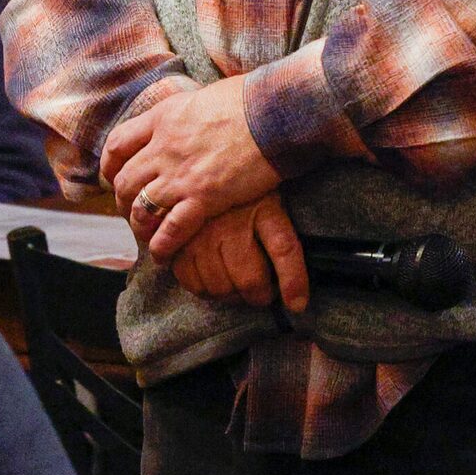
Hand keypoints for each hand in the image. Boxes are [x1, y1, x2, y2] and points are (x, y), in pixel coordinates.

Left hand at [99, 75, 281, 259]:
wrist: (273, 112)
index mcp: (162, 118)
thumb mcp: (204, 96)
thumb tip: (192, 116)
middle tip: (129, 211)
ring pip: (141, 207)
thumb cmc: (249, 99)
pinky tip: (162, 255)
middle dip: (122, 200)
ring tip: (144, 236)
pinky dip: (162, 245)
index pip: (118, 144)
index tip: (114, 175)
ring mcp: (181, 174)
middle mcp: (164, 147)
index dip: (110, 164)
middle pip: (125, 180)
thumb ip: (189, 112)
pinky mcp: (203, 197)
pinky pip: (171, 228)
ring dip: (139, 226)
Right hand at [169, 193, 309, 311]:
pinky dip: (204, 290)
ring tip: (238, 288)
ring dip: (232, 297)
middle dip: (259, 296)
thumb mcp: (272, 201)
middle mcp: (233, 222)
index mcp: (263, 208)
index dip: (293, 281)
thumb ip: (283, 240)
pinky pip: (191, 281)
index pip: (284, 248)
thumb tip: (296, 291)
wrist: (202, 169)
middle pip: (249, 279)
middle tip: (262, 293)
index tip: (297, 305)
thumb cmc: (245, 193)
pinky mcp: (178, 241)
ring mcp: (203, 233)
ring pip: (220, 286)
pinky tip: (213, 282)